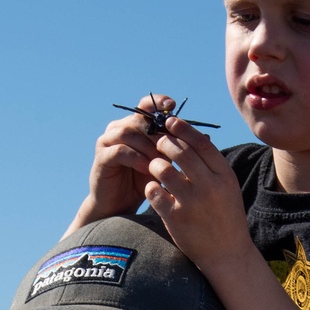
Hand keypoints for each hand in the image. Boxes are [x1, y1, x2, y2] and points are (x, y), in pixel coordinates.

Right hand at [70, 94, 174, 229]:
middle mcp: (118, 128)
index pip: (146, 106)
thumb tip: (207, 138)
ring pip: (130, 133)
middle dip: (158, 131)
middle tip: (175, 143)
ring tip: (164, 160)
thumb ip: (178, 149)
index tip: (173, 106)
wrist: (119, 207)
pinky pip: (121, 150)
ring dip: (148, 146)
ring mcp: (108, 141)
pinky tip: (149, 168)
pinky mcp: (102, 157)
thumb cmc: (143, 184)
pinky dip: (137, 158)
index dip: (158, 103)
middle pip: (139, 119)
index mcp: (134, 126)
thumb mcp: (164, 164)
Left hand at [143, 117, 253, 272]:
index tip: (170, 121)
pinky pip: (154, 192)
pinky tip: (152, 187)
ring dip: (154, 163)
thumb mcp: (227, 187)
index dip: (183, 128)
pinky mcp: (175, 218)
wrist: (227, 254)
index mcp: (224, 175)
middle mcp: (210, 186)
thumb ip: (212, 164)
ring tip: (153, 165)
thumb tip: (191, 136)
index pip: (200, 142)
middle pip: (180, 152)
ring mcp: (192, 202)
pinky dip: (150, 186)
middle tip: (157, 142)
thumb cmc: (225, 217)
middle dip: (164, 142)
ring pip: (163, 169)